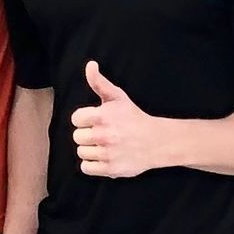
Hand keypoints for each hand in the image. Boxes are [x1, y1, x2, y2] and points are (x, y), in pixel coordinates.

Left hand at [69, 61, 163, 177]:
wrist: (157, 141)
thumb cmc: (133, 118)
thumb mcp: (117, 97)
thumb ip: (99, 82)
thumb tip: (90, 65)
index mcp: (103, 116)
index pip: (75, 119)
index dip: (85, 119)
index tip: (97, 120)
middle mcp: (104, 135)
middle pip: (77, 136)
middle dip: (88, 134)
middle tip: (103, 133)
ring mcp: (108, 153)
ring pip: (81, 152)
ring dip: (90, 149)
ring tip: (105, 145)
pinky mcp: (111, 169)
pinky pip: (86, 167)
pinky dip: (92, 164)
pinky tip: (104, 157)